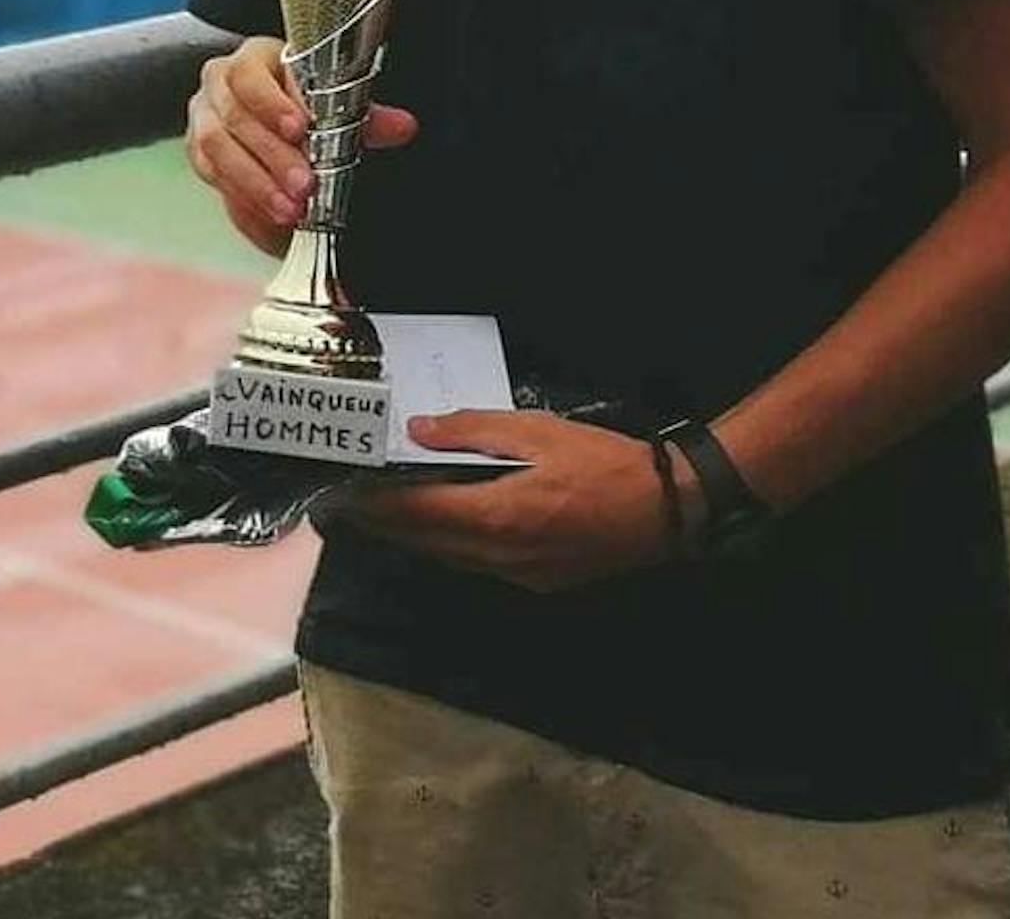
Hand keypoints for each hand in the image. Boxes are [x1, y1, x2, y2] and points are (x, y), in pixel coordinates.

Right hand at [185, 36, 416, 257]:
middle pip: (235, 119)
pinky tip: (268, 218)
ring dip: (254, 184)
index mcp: (252, 59)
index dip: (272, 103)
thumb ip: (366, 115)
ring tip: (289, 210)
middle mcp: (218, 85)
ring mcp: (203, 119)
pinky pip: (213, 179)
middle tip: (304, 186)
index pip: (250, 75)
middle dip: (271, 157)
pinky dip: (242, 199)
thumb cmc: (303, 98)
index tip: (299, 128)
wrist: (268, 110)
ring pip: (217, 152)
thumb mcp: (336, 99)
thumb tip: (402, 126)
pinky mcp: (199, 154)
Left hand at [321, 411, 677, 592]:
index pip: (415, 515)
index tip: (340, 494)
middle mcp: (499, 556)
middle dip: (385, 525)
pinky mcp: (538, 580)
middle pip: (424, 544)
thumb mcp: (537, 431)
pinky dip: (451, 546)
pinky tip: (445, 526)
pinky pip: (478, 564)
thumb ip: (472, 431)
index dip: (373, 506)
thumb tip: (418, 430)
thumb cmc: (603, 462)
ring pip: (449, 559)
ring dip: (416, 538)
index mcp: (495, 517)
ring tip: (387, 513)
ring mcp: (519, 574)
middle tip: (348, 505)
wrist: (669, 508)